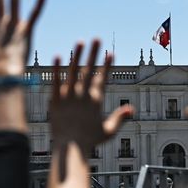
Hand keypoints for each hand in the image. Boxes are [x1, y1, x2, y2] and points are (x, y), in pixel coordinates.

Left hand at [50, 40, 133, 154]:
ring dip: (77, 55)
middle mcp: (83, 95)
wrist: (70, 148)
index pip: (103, 78)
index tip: (111, 53)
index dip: (107, 65)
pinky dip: (57, 69)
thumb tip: (132, 109)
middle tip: (97, 39)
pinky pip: (55, 81)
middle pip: (89, 70)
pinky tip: (57, 56)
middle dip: (94, 53)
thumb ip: (120, 118)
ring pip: (73, 71)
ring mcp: (68, 97)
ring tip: (80, 42)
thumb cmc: (90, 141)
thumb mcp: (109, 131)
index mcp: (96, 101)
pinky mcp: (54, 100)